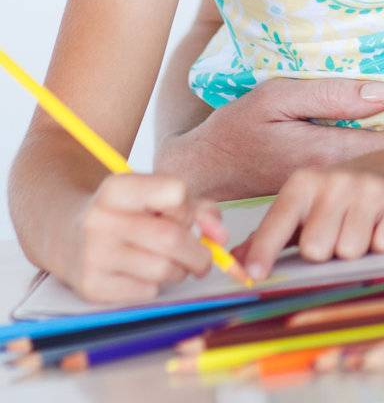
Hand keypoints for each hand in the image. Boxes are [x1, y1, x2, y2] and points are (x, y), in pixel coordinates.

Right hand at [61, 173, 225, 305]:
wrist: (66, 235)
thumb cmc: (126, 212)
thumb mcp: (153, 195)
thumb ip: (197, 208)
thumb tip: (221, 236)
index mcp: (117, 188)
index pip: (175, 192)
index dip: (189, 209)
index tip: (186, 217)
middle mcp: (100, 220)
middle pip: (172, 238)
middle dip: (198, 253)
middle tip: (202, 258)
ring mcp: (92, 256)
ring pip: (162, 269)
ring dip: (179, 271)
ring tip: (172, 264)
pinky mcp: (91, 288)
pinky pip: (145, 292)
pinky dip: (156, 286)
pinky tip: (145, 274)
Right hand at [156, 78, 383, 199]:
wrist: (202, 172)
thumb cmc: (237, 128)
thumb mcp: (278, 97)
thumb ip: (331, 96)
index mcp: (323, 151)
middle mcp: (330, 177)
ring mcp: (324, 192)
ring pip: (373, 179)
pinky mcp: (317, 197)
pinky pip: (355, 183)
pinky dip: (375, 170)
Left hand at [240, 164, 383, 282]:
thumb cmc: (341, 196)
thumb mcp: (304, 207)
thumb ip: (269, 235)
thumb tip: (234, 265)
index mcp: (304, 182)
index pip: (279, 221)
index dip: (265, 251)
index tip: (254, 275)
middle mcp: (335, 181)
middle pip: (316, 249)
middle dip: (325, 251)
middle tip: (335, 233)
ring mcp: (369, 189)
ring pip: (350, 251)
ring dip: (356, 249)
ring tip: (361, 227)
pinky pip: (383, 246)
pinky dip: (383, 244)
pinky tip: (382, 224)